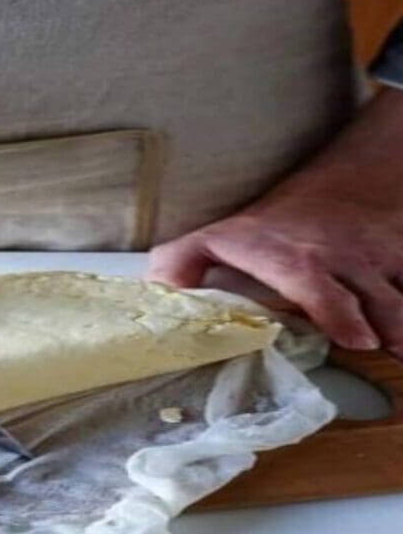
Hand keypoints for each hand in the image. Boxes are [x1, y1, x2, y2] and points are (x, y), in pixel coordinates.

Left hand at [148, 90, 402, 354]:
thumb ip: (180, 263)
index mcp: (294, 260)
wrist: (342, 186)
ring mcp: (377, 261)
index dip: (338, 311)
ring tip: (400, 347)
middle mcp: (340, 260)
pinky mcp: (402, 261)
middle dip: (386, 324)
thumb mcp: (217, 237)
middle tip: (383, 347)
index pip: (318, 283)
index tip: (356, 340)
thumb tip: (156, 293)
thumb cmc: (271, 226)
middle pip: (375, 297)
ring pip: (400, 296)